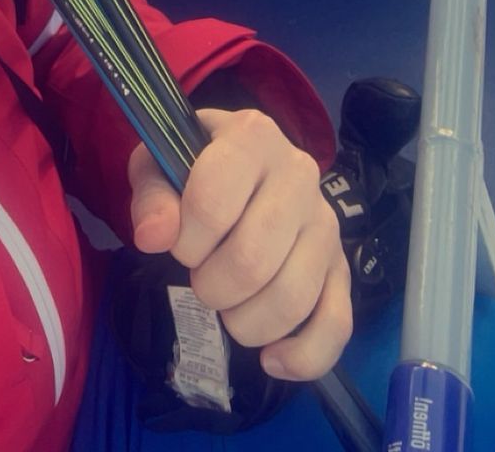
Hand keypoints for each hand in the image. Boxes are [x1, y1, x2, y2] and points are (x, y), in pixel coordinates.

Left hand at [128, 110, 352, 381]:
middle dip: (211, 286)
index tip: (179, 241)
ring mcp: (327, 222)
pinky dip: (302, 356)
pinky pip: (336, 325)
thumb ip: (152, 195)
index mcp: (252, 136)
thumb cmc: (195, 167)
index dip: (185, 240)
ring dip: (245, 322)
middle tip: (201, 276)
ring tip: (229, 305)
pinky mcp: (342, 266)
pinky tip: (271, 359)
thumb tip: (155, 237)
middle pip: (252, 259)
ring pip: (292, 298)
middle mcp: (300, 174)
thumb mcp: (159, 165)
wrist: (241, 167)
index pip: (212, 203)